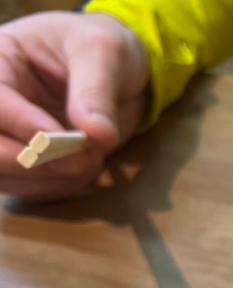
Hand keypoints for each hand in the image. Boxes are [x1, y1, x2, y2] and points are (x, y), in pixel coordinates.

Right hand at [0, 11, 148, 199]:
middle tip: (82, 160)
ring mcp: (8, 133)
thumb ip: (97, 90)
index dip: (21, 125)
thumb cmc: (102, 48)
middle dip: (33, 163)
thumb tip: (94, 133)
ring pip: (6, 175)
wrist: (117, 72)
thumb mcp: (105, 51)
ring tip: (91, 162)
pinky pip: (29, 189)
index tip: (58, 140)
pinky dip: (59, 189)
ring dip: (51, 180)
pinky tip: (85, 173)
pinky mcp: (27, 161)